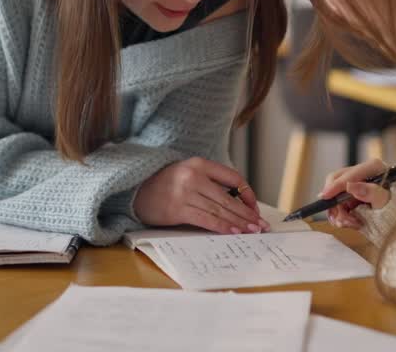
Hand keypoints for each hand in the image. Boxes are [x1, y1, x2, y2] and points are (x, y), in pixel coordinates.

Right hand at [133, 157, 269, 234]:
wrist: (136, 189)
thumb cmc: (166, 184)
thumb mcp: (189, 174)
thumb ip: (210, 184)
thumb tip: (238, 205)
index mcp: (200, 163)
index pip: (233, 178)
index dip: (247, 194)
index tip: (255, 208)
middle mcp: (193, 175)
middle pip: (228, 197)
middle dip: (247, 213)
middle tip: (260, 224)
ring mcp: (185, 192)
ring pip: (219, 210)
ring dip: (238, 223)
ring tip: (252, 231)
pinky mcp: (177, 208)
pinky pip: (206, 219)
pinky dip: (222, 227)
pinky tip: (233, 232)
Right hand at [317, 158, 390, 229]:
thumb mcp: (385, 201)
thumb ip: (370, 193)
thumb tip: (350, 186)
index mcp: (373, 167)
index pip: (348, 175)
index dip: (335, 186)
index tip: (324, 197)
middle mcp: (362, 173)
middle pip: (336, 182)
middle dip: (336, 203)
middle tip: (340, 218)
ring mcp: (356, 184)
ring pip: (335, 196)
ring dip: (340, 213)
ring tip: (353, 223)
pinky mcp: (352, 196)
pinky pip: (339, 206)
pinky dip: (343, 217)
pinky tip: (352, 223)